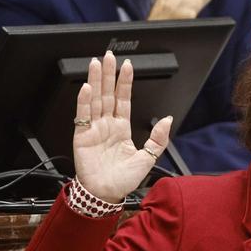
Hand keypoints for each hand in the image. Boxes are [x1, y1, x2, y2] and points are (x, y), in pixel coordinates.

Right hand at [73, 51, 171, 202]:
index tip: (127, 66)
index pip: (123, 100)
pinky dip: (84, 101)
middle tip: (108, 56)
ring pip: (95, 99)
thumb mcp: (148, 159)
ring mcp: (94, 129)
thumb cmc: (123, 181)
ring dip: (95, 81)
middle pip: (107, 94)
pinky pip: (83, 115)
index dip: (125, 83)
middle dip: (108, 74)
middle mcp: (107, 126)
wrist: (105, 195)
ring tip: (96, 64)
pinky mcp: (82, 136)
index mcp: (121, 129)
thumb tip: (168, 120)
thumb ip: (158, 139)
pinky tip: (87, 88)